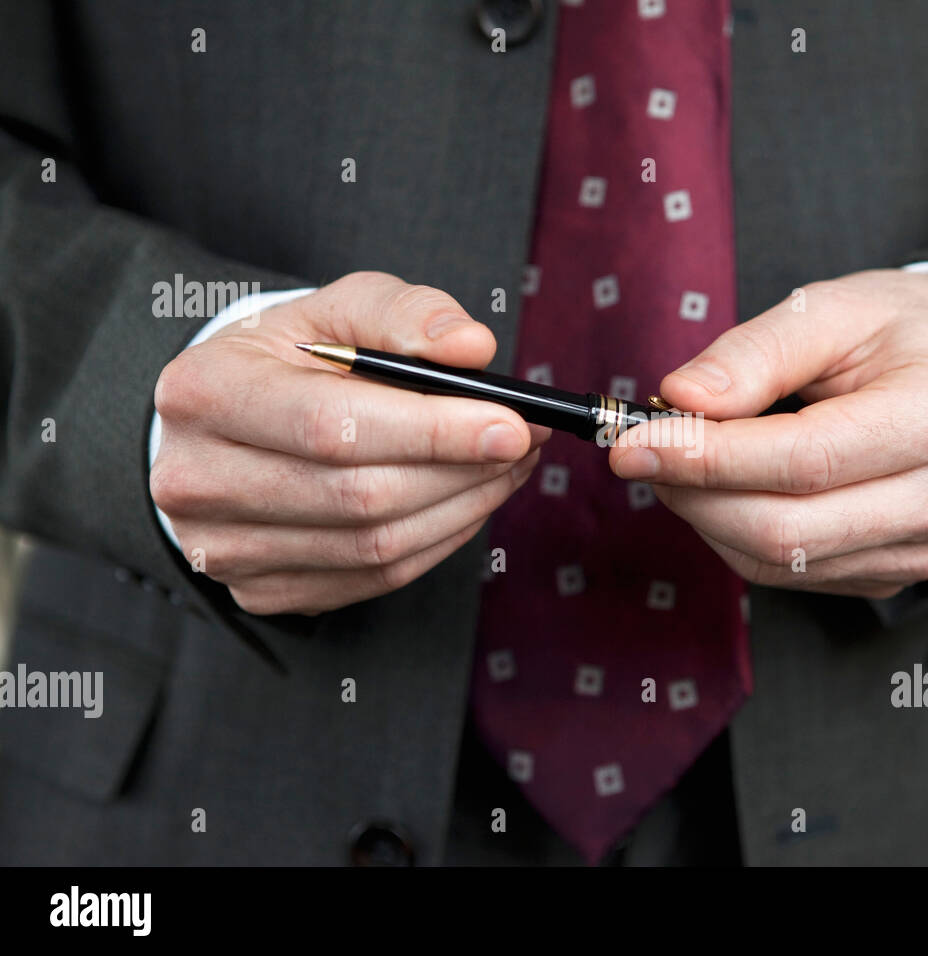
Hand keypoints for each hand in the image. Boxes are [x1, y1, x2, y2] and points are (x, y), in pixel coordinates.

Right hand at [151, 271, 546, 614]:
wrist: (228, 421)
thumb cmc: (290, 358)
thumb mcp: (338, 308)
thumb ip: (407, 314)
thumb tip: (472, 346)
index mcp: (204, 393)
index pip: (332, 426)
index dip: (433, 431)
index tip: (511, 423)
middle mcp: (196, 480)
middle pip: (360, 495)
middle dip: (463, 470)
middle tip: (526, 440)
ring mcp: (223, 548)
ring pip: (375, 547)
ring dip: (464, 507)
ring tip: (509, 465)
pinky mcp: (261, 590)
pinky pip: (375, 578)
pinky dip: (439, 540)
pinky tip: (470, 501)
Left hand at [607, 269, 927, 598]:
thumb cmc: (902, 334)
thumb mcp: (834, 309)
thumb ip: (755, 353)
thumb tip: (682, 400)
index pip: (804, 459)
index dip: (707, 457)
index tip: (633, 443)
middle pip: (787, 530)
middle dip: (694, 494)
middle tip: (644, 452)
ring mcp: (924, 548)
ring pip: (780, 562)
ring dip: (707, 517)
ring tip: (684, 462)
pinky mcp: (896, 573)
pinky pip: (792, 573)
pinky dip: (737, 536)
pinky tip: (728, 490)